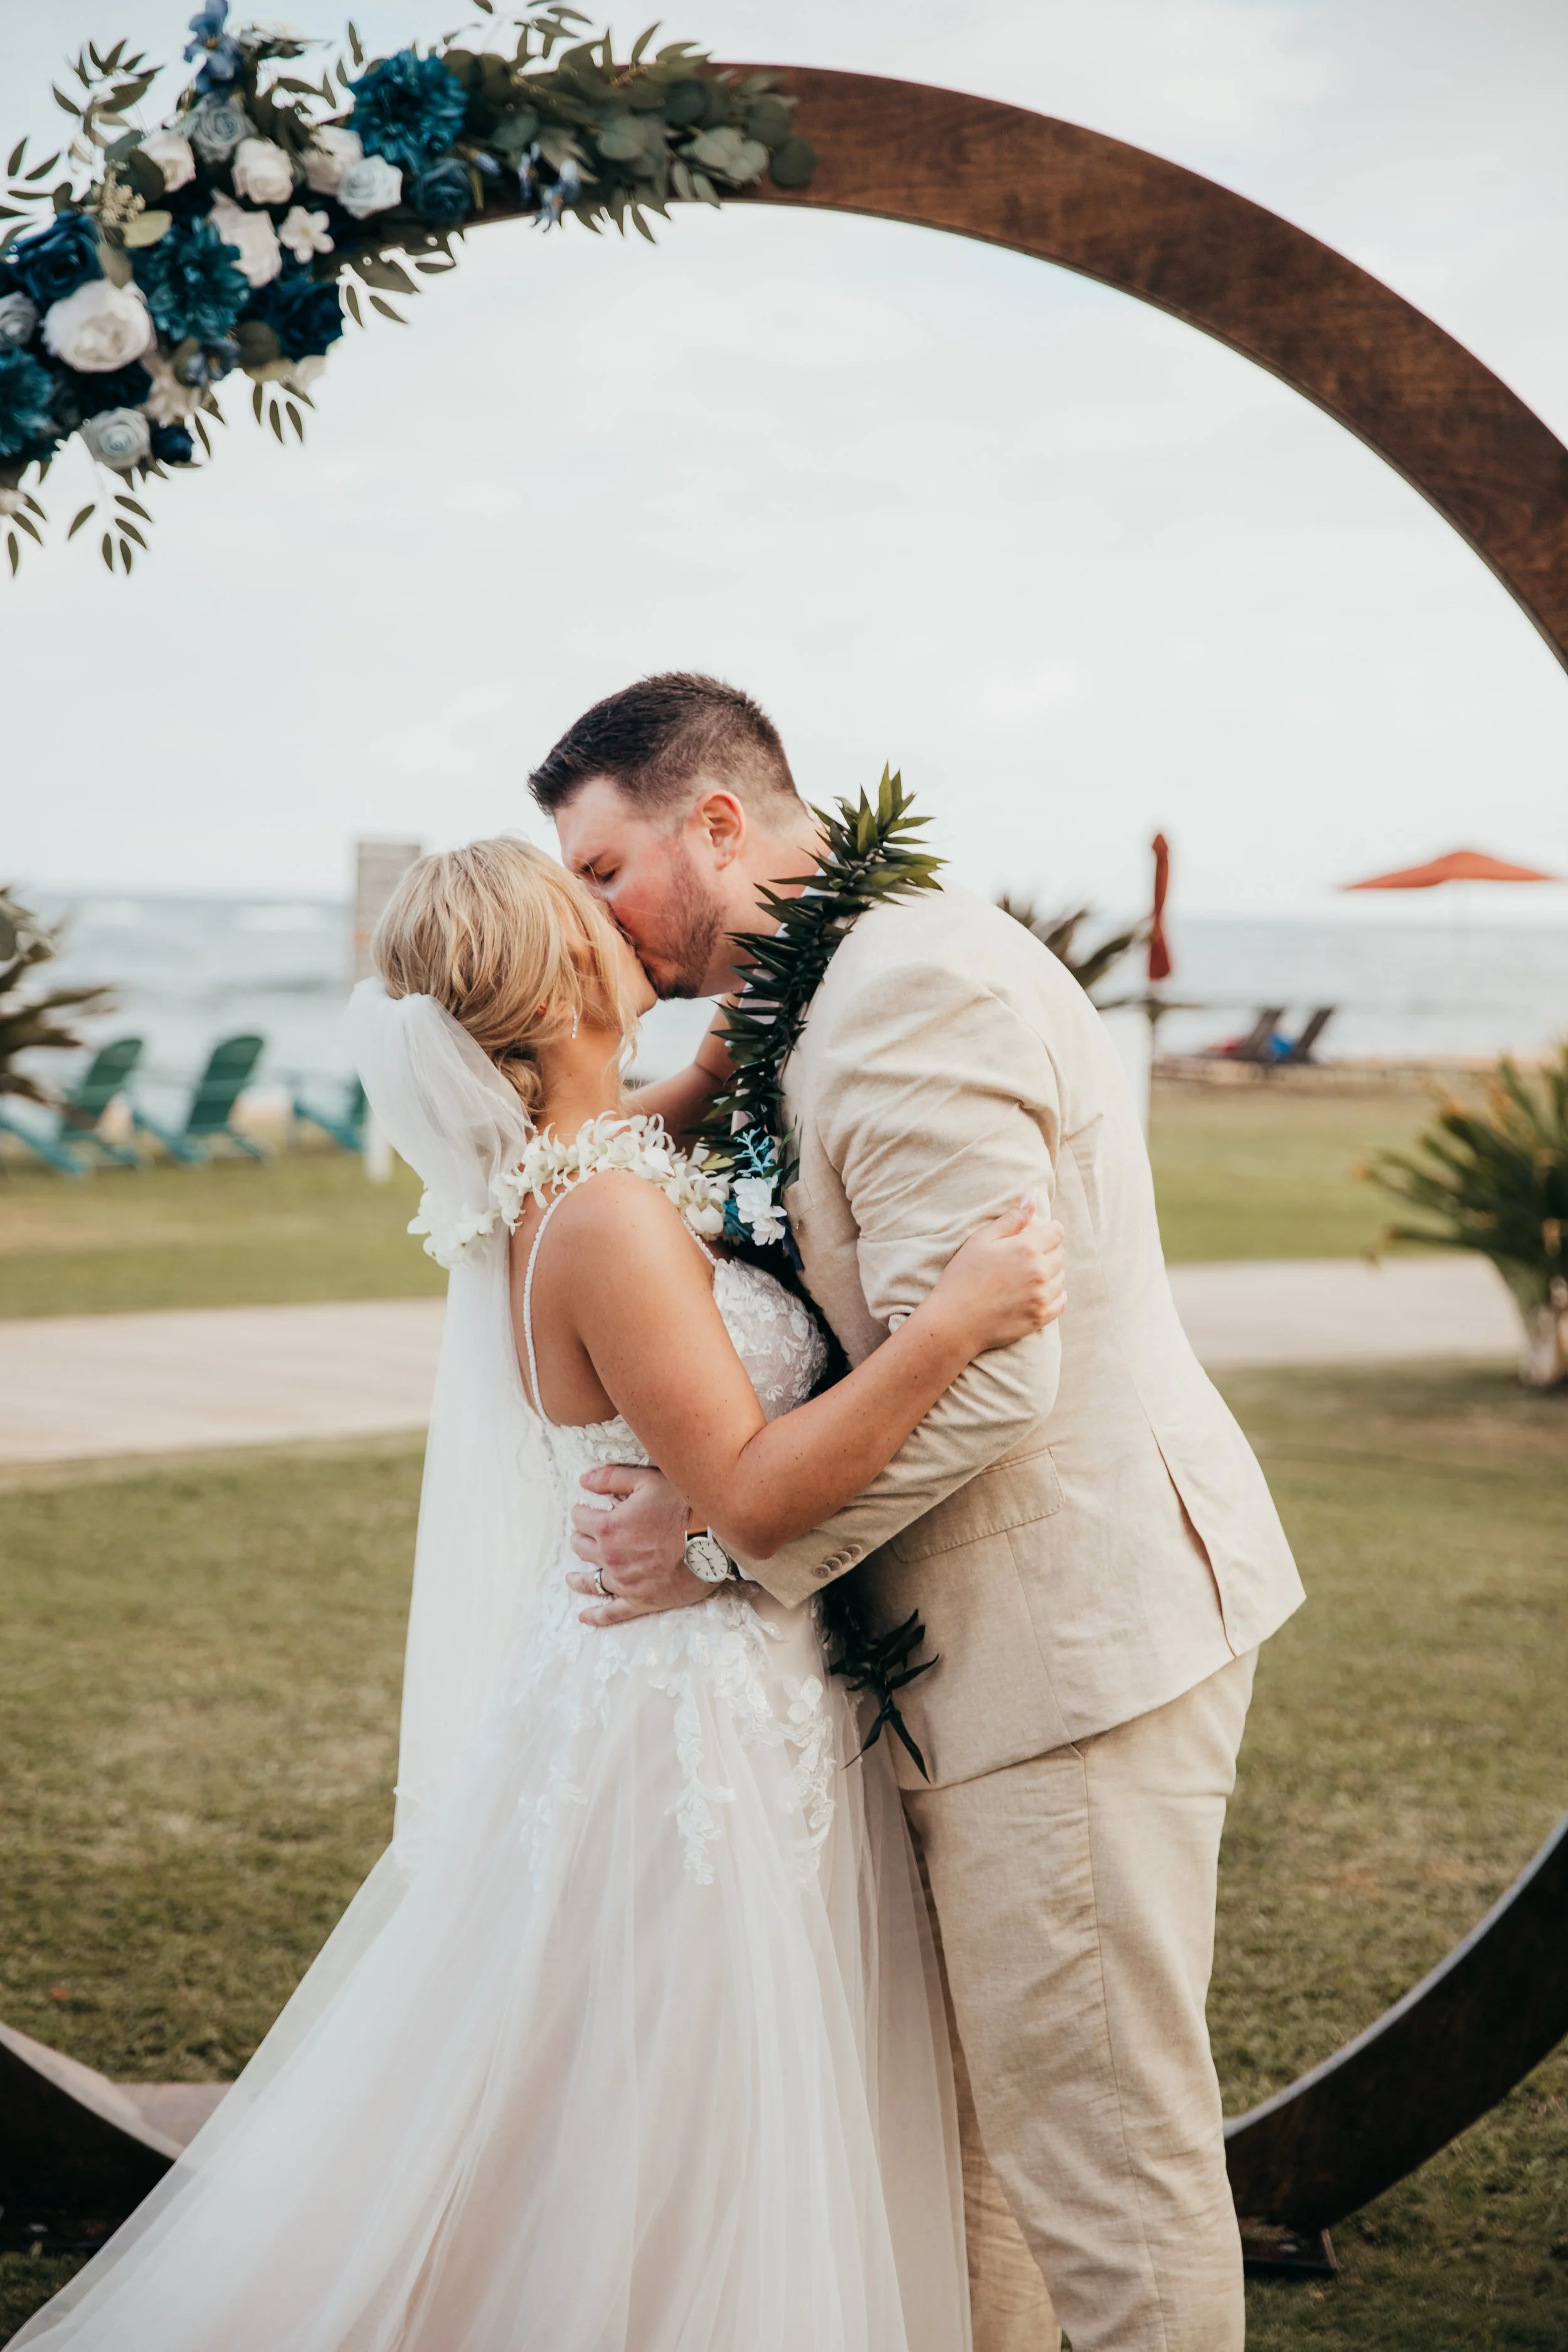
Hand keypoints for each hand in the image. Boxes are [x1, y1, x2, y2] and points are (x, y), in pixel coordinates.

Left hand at [566, 1463, 714, 1627]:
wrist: (715, 1539)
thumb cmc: (684, 1505)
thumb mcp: (647, 1480)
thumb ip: (611, 1478)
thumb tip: (583, 1480)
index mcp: (608, 1527)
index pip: (580, 1519)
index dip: (582, 1511)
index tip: (587, 1510)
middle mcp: (611, 1557)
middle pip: (582, 1548)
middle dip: (582, 1538)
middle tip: (589, 1535)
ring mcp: (625, 1582)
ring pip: (591, 1581)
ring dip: (579, 1578)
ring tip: (572, 1578)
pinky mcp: (641, 1601)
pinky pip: (612, 1613)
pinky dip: (596, 1616)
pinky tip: (585, 1616)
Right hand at [931, 1197, 1066, 1352]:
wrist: (955, 1321)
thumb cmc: (963, 1277)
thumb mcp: (981, 1241)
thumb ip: (1010, 1220)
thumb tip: (1032, 1200)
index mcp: (1027, 1248)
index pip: (1057, 1232)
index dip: (1048, 1231)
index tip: (1037, 1236)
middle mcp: (1040, 1271)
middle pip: (1061, 1254)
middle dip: (1047, 1252)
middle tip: (1024, 1259)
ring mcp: (1042, 1296)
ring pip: (1061, 1277)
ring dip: (1049, 1274)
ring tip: (1025, 1278)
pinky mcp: (1041, 1317)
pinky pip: (1061, 1301)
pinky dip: (1053, 1295)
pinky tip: (1034, 1294)